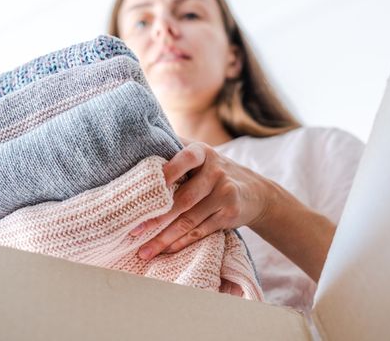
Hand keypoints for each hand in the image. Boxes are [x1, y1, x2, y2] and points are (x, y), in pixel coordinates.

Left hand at [132, 141, 271, 260]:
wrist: (256, 191)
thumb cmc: (216, 172)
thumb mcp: (203, 154)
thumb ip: (178, 147)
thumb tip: (142, 139)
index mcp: (204, 153)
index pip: (186, 158)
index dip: (169, 170)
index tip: (147, 184)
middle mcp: (216, 172)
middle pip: (184, 198)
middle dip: (157, 216)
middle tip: (133, 230)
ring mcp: (225, 194)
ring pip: (189, 220)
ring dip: (165, 237)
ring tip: (144, 250)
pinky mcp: (229, 214)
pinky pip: (200, 231)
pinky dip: (181, 243)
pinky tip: (165, 250)